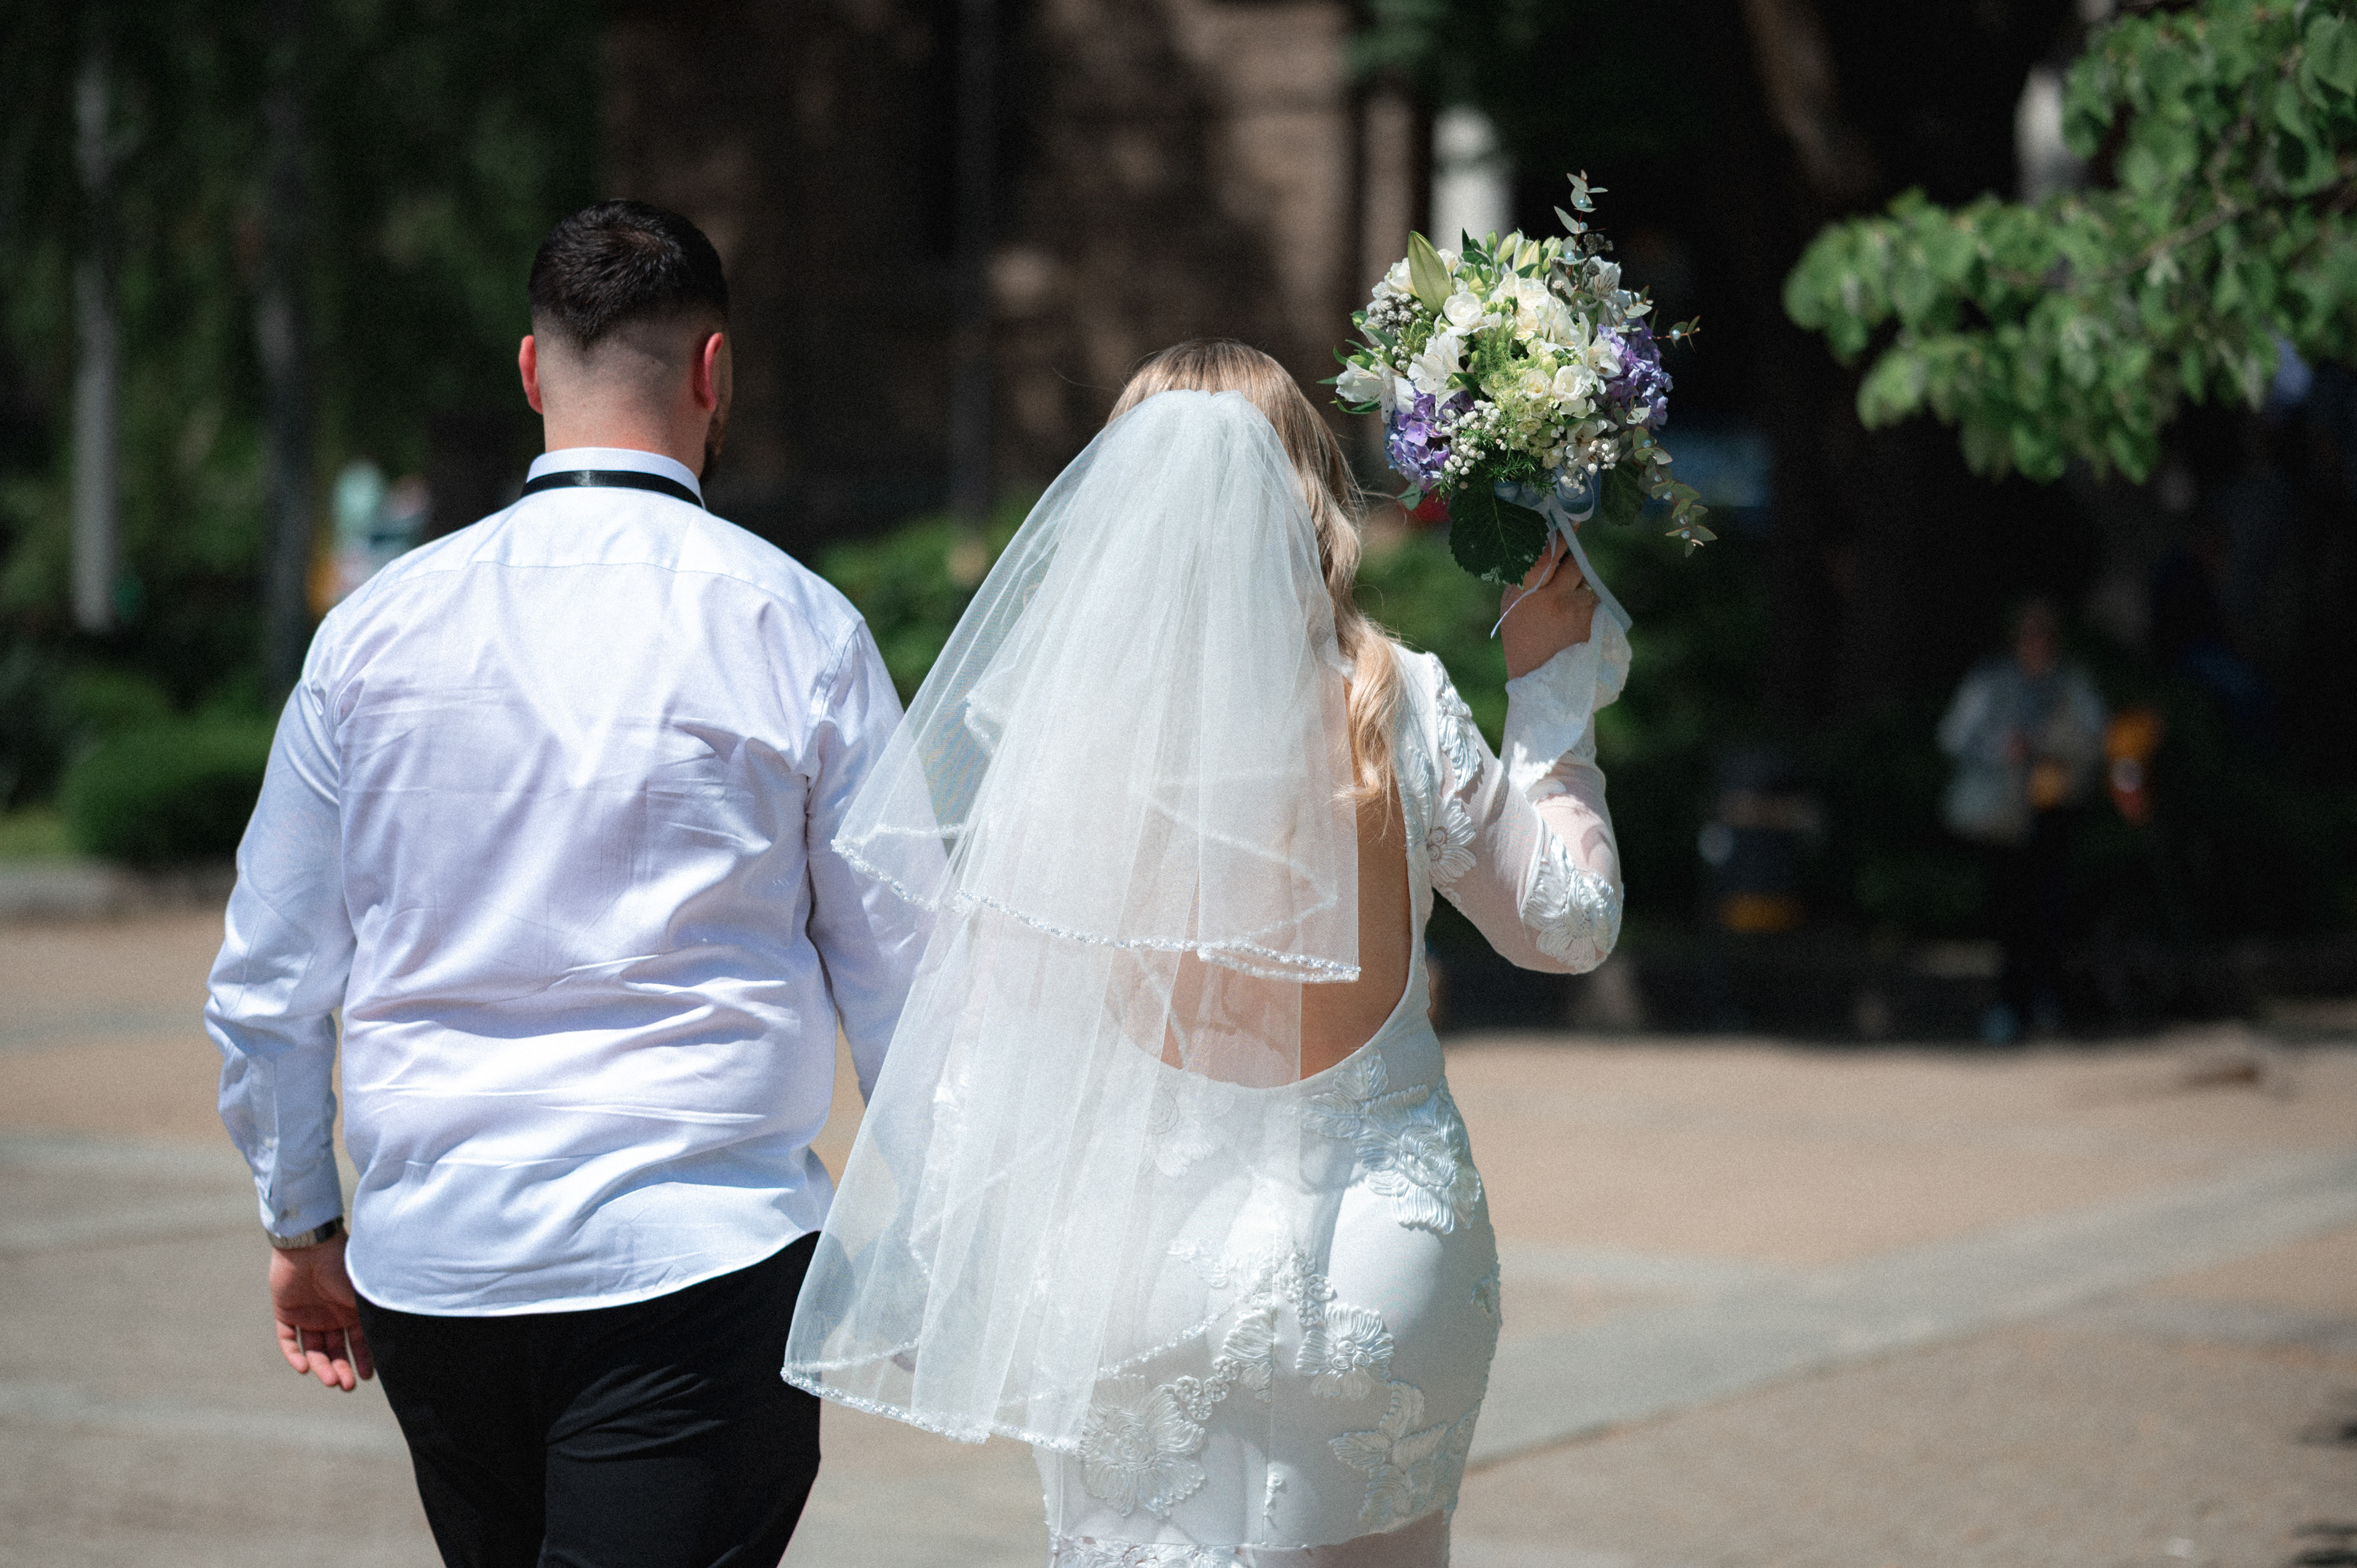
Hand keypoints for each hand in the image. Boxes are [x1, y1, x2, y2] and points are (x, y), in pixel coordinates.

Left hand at [270, 1232, 373, 1390]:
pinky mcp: (285, 1313)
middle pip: (335, 1350)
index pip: (358, 1341)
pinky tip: (303, 1368)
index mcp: (351, 1310)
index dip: (362, 1359)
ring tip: (328, 1380)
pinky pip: (288, 1340)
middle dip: (341, 1368)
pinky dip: (294, 1355)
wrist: (310, 1245)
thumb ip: (372, 1316)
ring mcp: (308, 1315)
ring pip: (314, 1349)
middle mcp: (330, 1316)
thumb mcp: (363, 1294)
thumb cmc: (342, 1266)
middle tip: (345, 1385)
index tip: (366, 1377)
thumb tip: (395, 1341)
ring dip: (321, 1366)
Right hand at [1500, 533, 1599, 678]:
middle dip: (1573, 551)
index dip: (1557, 536)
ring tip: (1565, 594)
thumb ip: (1524, 578)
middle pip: (1570, 559)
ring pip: (1583, 576)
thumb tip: (1544, 546)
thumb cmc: (1522, 639)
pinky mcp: (1588, 619)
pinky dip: (1585, 598)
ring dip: (1579, 577)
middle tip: (1574, 540)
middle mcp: (1547, 596)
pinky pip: (1591, 595)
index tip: (1565, 521)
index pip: (1544, 553)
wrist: (1539, 681)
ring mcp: (1571, 607)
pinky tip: (1573, 613)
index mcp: (1523, 592)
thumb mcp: (1512, 607)